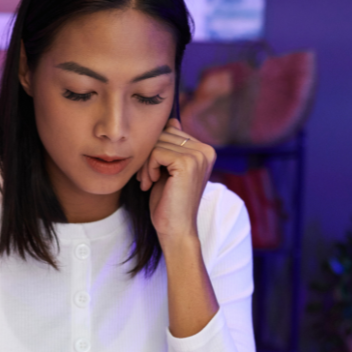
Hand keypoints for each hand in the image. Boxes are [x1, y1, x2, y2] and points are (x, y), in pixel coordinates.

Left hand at [135, 118, 216, 244]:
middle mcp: (206, 150)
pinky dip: (148, 167)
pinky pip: (156, 152)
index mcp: (204, 150)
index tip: (151, 172)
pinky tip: (150, 183)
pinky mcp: (187, 162)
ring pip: (158, 142)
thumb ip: (171, 147)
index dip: (155, 150)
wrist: (176, 230)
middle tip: (146, 178)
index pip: (171, 132)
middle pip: (163, 135)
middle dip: (148, 156)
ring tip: (147, 181)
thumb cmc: (169, 203)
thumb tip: (172, 121)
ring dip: (146, 163)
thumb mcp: (169, 170)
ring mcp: (199, 156)